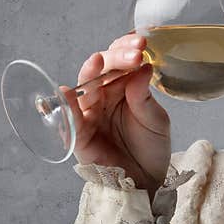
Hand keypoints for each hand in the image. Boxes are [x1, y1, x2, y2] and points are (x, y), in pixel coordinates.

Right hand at [61, 33, 170, 196]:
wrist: (147, 180)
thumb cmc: (151, 148)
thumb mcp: (156, 120)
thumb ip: (144, 96)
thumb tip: (143, 67)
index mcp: (122, 86)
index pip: (119, 60)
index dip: (127, 49)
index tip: (142, 43)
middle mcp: (102, 96)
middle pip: (102, 68)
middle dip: (116, 57)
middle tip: (134, 52)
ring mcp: (89, 114)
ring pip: (85, 87)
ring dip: (92, 72)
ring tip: (99, 61)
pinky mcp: (79, 135)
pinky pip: (70, 119)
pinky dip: (67, 106)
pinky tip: (67, 92)